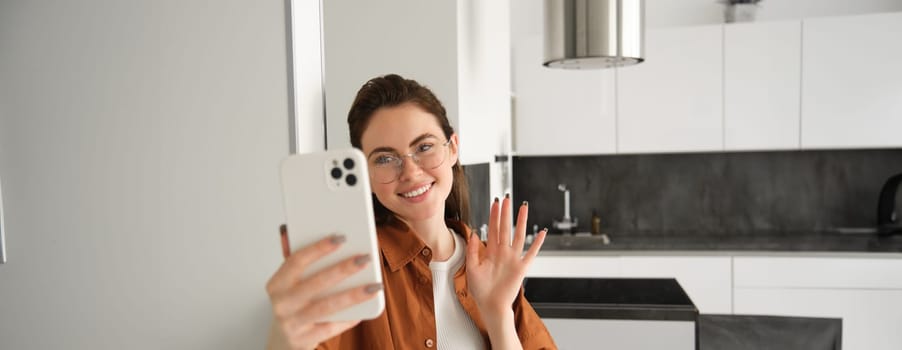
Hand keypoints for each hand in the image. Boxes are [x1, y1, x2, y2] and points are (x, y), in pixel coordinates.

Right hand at [266, 225, 381, 349]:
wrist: (284, 340)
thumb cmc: (292, 304)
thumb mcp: (288, 282)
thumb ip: (294, 258)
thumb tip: (291, 229)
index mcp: (276, 283)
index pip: (296, 261)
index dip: (318, 248)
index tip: (340, 237)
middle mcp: (281, 303)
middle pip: (315, 283)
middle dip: (342, 269)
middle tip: (365, 258)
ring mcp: (292, 323)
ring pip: (326, 307)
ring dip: (353, 295)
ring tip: (374, 286)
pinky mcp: (304, 340)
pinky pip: (332, 327)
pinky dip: (350, 317)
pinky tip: (367, 307)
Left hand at [465, 196, 546, 317]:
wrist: (490, 306)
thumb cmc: (480, 290)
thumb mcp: (471, 268)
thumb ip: (472, 251)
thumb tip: (474, 234)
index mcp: (491, 252)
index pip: (493, 229)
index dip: (494, 215)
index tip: (495, 202)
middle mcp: (503, 253)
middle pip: (505, 228)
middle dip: (506, 213)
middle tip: (507, 198)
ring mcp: (513, 259)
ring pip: (519, 236)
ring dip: (521, 222)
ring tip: (523, 208)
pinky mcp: (521, 268)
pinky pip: (531, 253)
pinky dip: (538, 243)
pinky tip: (542, 232)